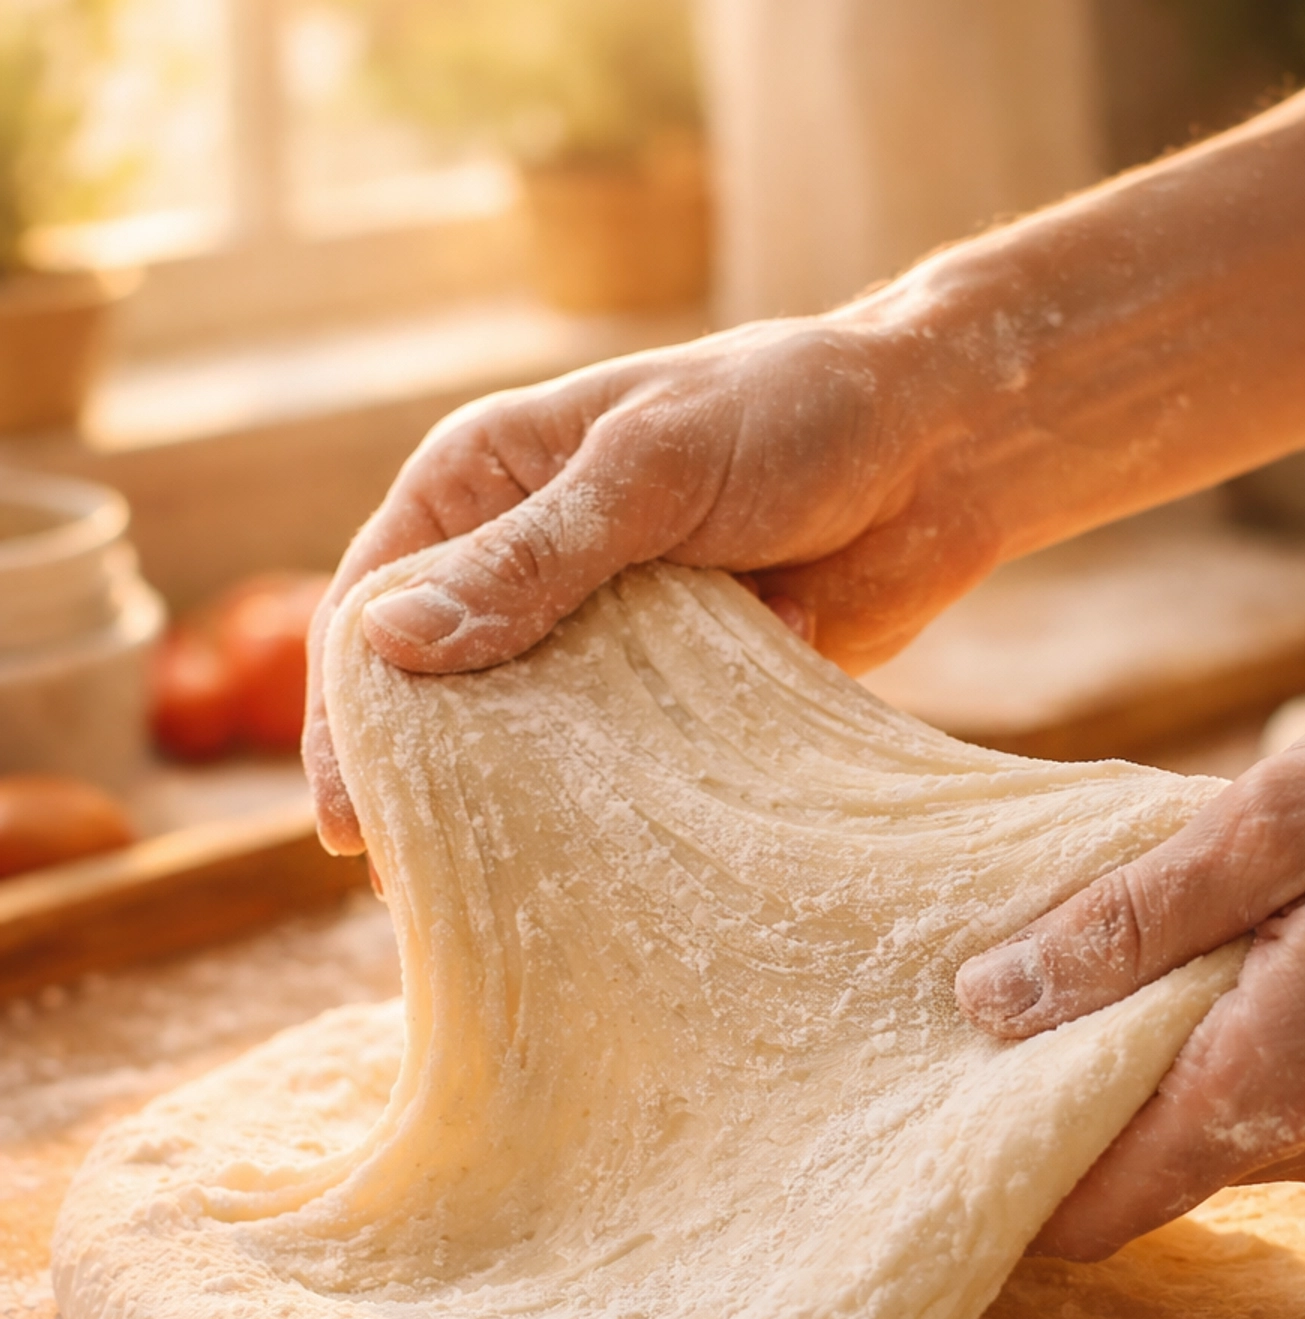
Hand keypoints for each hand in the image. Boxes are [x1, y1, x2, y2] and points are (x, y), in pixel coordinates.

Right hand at [303, 314, 1004, 852]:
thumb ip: (537, 558)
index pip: (370, 609)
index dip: (347, 719)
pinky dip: (613, 812)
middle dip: (423, 784)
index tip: (351, 823)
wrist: (943, 448)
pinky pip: (620, 767)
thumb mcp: (653, 471)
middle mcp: (524, 562)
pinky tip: (604, 879)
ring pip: (526, 741)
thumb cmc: (791, 413)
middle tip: (415, 890)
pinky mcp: (676, 690)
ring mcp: (600, 634)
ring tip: (498, 904)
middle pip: (436, 692)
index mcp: (483, 485)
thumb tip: (394, 647)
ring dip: (517, 810)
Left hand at [956, 675, 1304, 1258]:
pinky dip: (1207, 1058)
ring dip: (1138, 1072)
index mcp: (1277, 1080)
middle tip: (993, 1010)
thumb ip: (1127, 920)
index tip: (938, 1124)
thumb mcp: (1269, 820)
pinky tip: (1192, 968)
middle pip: (1144, 1173)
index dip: (1011, 1183)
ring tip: (1092, 966)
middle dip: (1063, 1105)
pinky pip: (1263, 1109)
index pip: (1103, 1207)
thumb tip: (988, 998)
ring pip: (1202, 1141)